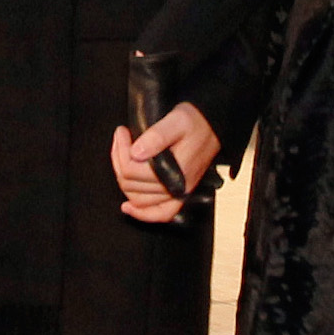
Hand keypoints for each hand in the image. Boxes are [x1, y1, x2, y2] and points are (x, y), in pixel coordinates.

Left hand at [112, 101, 216, 224]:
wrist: (214, 128)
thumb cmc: (197, 123)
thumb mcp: (177, 120)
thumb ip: (157, 136)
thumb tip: (136, 152)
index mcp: (175, 170)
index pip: (132, 169)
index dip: (120, 150)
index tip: (122, 133)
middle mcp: (177, 187)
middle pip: (130, 184)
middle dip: (119, 160)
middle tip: (121, 140)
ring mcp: (178, 194)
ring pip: (137, 198)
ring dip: (123, 180)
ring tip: (122, 158)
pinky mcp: (179, 196)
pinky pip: (159, 214)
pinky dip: (142, 213)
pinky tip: (129, 207)